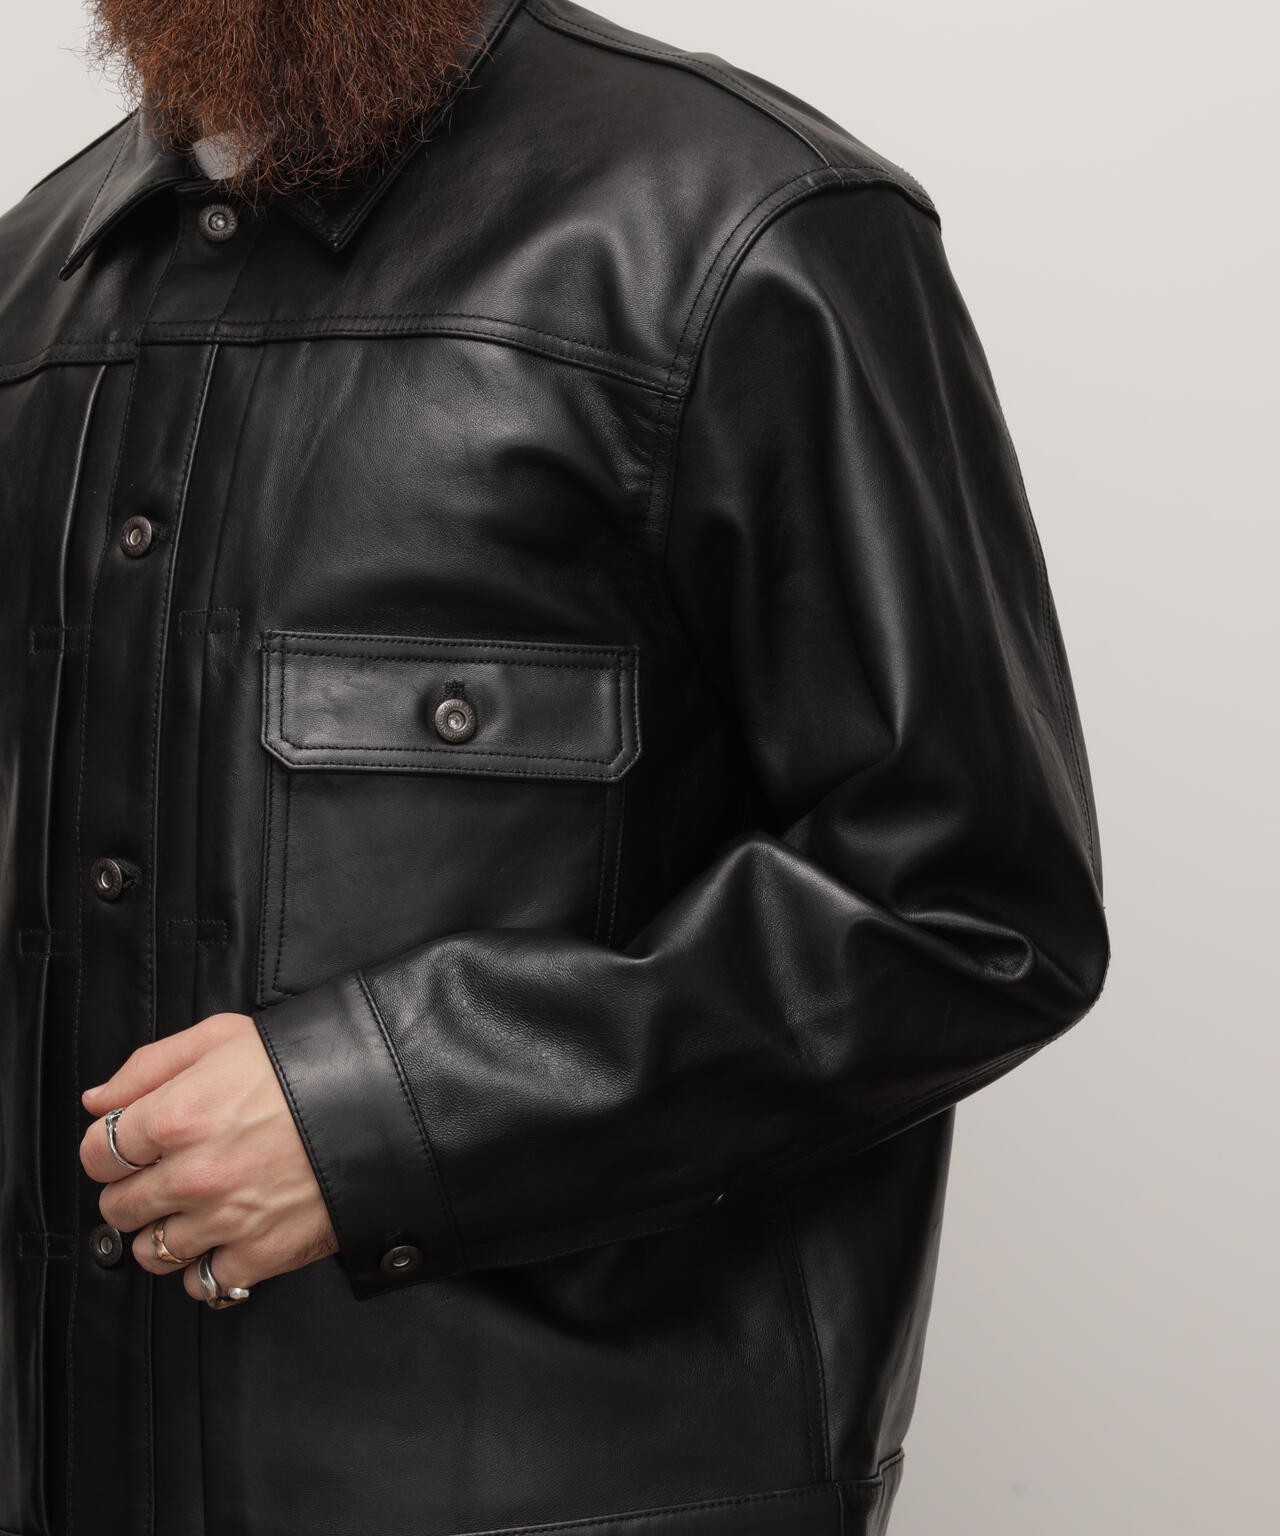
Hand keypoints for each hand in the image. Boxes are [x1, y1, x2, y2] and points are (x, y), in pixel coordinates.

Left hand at [78, 1012, 338, 1300]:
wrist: (383, 1101)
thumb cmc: (306, 1064)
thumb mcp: (223, 1036)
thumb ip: (150, 1065)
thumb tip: (97, 1101)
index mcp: (176, 1116)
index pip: (96, 1154)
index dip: (111, 1147)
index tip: (133, 1144)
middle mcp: (192, 1175)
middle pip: (117, 1207)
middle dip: (134, 1189)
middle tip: (166, 1172)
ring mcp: (224, 1221)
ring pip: (151, 1252)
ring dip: (164, 1232)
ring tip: (195, 1206)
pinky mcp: (260, 1254)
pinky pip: (202, 1282)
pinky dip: (207, 1266)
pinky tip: (224, 1236)